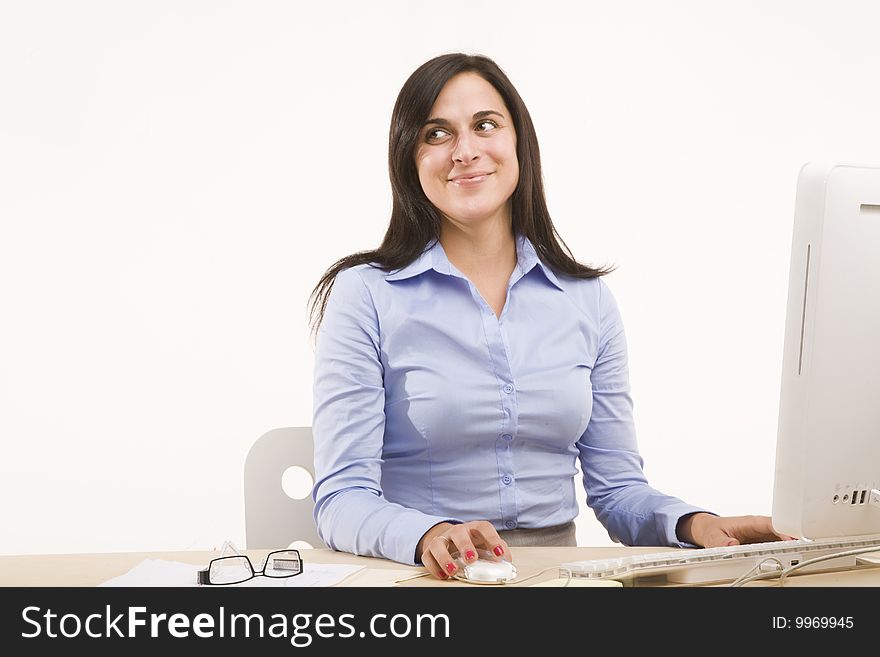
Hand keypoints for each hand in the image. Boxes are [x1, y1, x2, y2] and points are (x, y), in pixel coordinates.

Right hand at [417, 521, 509, 579]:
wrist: (450, 539)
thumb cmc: (471, 542)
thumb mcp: (484, 543)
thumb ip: (497, 549)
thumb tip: (507, 560)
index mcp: (473, 528)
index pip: (483, 528)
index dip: (492, 539)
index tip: (500, 553)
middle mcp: (456, 532)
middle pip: (458, 533)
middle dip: (465, 546)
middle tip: (472, 559)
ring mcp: (442, 540)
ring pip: (438, 544)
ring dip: (445, 558)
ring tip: (453, 570)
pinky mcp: (429, 550)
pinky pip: (427, 557)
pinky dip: (434, 567)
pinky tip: (443, 575)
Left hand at [677, 513, 796, 546]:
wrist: (710, 529)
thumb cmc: (713, 530)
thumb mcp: (713, 537)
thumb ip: (721, 542)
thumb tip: (732, 544)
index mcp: (749, 522)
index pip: (770, 523)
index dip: (782, 530)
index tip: (791, 539)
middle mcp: (759, 527)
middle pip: (781, 530)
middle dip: (791, 538)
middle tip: (800, 549)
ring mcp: (763, 534)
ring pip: (782, 538)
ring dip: (790, 545)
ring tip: (798, 554)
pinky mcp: (764, 541)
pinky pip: (778, 544)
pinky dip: (785, 550)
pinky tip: (790, 557)